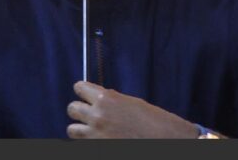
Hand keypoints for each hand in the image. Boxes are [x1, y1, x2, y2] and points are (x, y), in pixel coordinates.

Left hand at [66, 81, 199, 138]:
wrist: (165, 139)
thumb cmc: (154, 121)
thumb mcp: (131, 103)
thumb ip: (111, 101)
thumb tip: (100, 101)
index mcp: (106, 98)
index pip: (79, 88)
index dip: (82, 91)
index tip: (84, 93)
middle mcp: (98, 115)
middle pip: (71, 108)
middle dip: (78, 110)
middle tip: (87, 113)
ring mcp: (96, 135)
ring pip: (71, 130)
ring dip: (79, 128)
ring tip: (89, 129)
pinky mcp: (99, 148)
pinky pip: (84, 145)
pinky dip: (89, 142)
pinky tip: (100, 140)